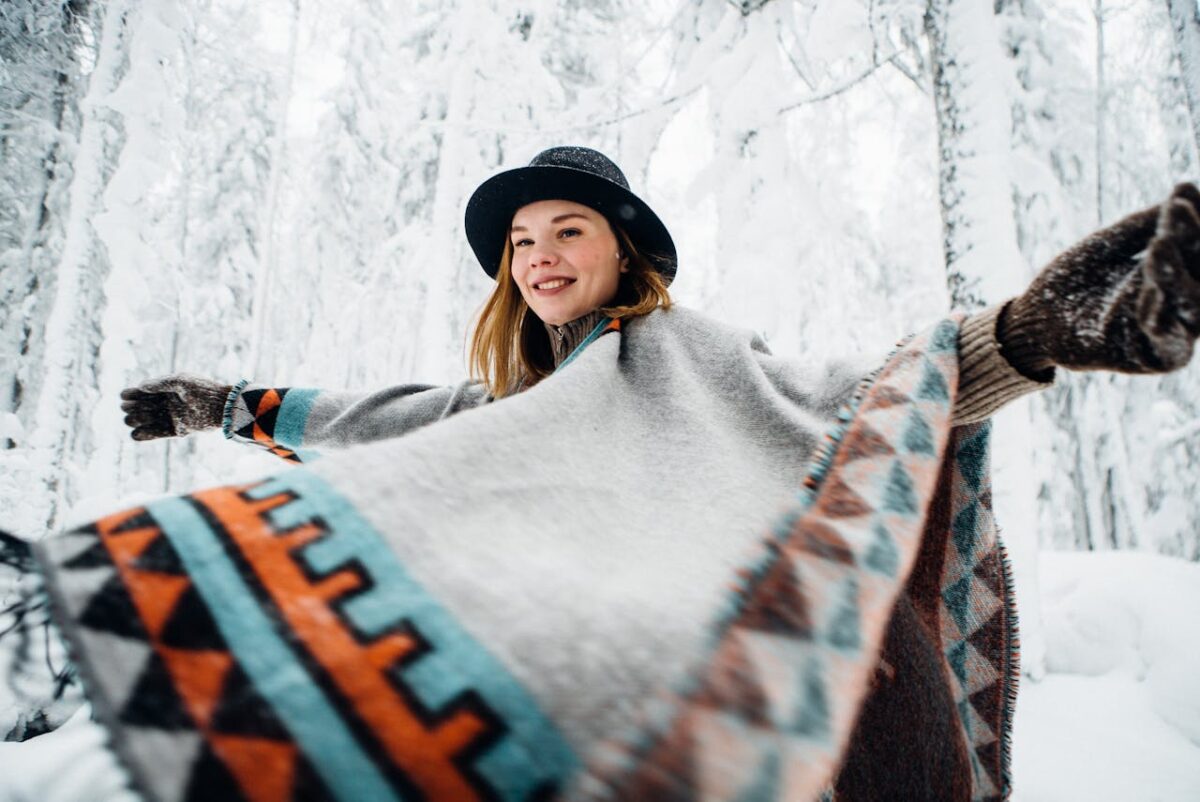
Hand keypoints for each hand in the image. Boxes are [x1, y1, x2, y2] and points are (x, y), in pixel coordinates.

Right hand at [119, 374, 231, 440]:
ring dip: (136, 420)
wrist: (222, 406)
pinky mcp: (178, 431)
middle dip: (132, 408)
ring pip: (146, 421)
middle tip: (131, 408)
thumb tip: (140, 386)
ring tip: (134, 419)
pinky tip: (135, 434)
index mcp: (167, 389)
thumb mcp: (180, 381)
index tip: (124, 396)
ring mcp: (172, 417)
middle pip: (140, 407)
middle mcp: (167, 403)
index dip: (130, 395)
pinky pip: (157, 434)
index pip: (142, 392)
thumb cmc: (203, 390)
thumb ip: (160, 383)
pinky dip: (145, 435)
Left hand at [1000, 182, 1199, 376]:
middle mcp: (1180, 301)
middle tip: (1177, 209)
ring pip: (1191, 306)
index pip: (1195, 244)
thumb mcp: (1107, 247)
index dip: (1193, 219)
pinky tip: (1149, 293)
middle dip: (1191, 239)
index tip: (1184, 190)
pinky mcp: (1150, 357)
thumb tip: (1186, 192)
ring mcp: (1169, 330)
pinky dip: (1159, 317)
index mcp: (1175, 272)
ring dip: (1176, 275)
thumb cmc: (1072, 281)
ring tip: (1160, 243)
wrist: (1034, 319)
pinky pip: (1166, 341)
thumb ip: (1143, 226)